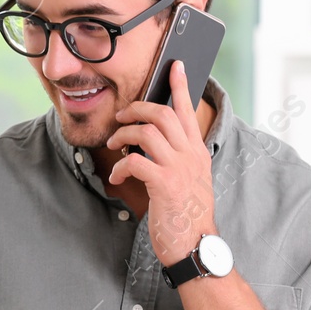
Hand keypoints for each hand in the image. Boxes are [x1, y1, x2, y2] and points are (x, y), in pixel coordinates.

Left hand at [105, 59, 216, 264]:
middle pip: (163, 114)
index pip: (188, 110)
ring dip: (123, 135)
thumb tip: (149, 143)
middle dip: (137, 109)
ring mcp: (179, 168)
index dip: (180, 86)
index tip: (175, 65)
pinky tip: (117, 176)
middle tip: (121, 117)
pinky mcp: (164, 184)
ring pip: (147, 132)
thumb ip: (176, 157)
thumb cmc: (186, 213)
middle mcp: (191, 155)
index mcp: (197, 151)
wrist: (195, 244)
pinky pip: (135, 162)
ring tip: (113, 146)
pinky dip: (120, 166)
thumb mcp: (189, 179)